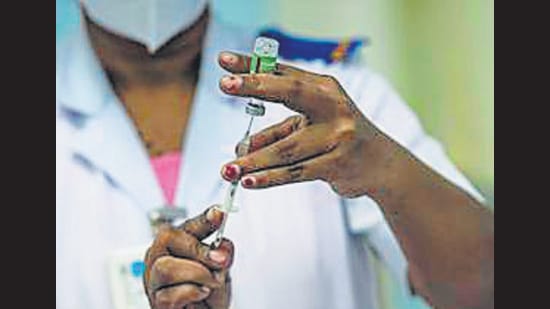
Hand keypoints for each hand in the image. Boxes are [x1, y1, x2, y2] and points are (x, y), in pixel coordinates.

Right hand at [144, 206, 233, 308]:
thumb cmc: (208, 294)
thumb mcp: (221, 269)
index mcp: (175, 244)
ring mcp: (154, 281)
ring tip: (210, 284)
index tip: (219, 213)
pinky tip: (200, 295)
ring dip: (197, 274)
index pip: (186, 225)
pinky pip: (170, 295)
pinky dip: (192, 293)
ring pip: (166, 267)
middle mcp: (159, 258)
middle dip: (199, 250)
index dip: (203, 218)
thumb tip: (221, 248)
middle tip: (221, 261)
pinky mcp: (156, 304)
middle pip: (167, 238)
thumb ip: (221, 254)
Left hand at [217, 51, 394, 197]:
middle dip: (256, 86)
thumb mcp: (310, 126)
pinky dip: (270, 178)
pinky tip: (251, 181)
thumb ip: (276, 132)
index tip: (224, 60)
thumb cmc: (340, 137)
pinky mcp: (337, 164)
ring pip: (286, 148)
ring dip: (254, 160)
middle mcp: (333, 106)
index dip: (253, 66)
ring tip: (228, 169)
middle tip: (224, 84)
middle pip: (290, 92)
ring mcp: (338, 136)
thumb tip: (241, 146)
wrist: (382, 164)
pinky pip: (296, 172)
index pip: (283, 73)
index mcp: (324, 89)